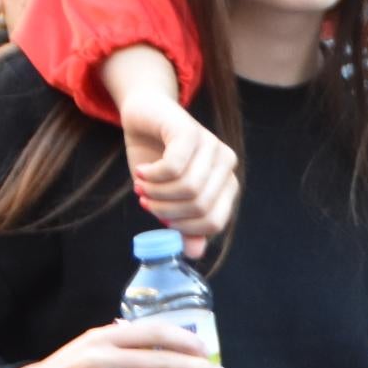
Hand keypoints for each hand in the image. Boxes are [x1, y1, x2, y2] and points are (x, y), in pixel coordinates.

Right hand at [121, 86, 239, 259]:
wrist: (143, 114)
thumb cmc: (156, 157)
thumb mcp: (167, 197)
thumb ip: (182, 224)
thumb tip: (195, 253)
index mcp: (226, 183)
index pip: (214, 223)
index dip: (183, 228)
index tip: (159, 217)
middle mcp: (226, 164)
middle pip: (200, 208)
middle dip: (165, 210)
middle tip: (145, 199)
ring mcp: (212, 146)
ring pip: (188, 189)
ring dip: (156, 193)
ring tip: (141, 185)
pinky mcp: (191, 132)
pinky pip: (174, 168)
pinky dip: (152, 176)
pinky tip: (142, 171)